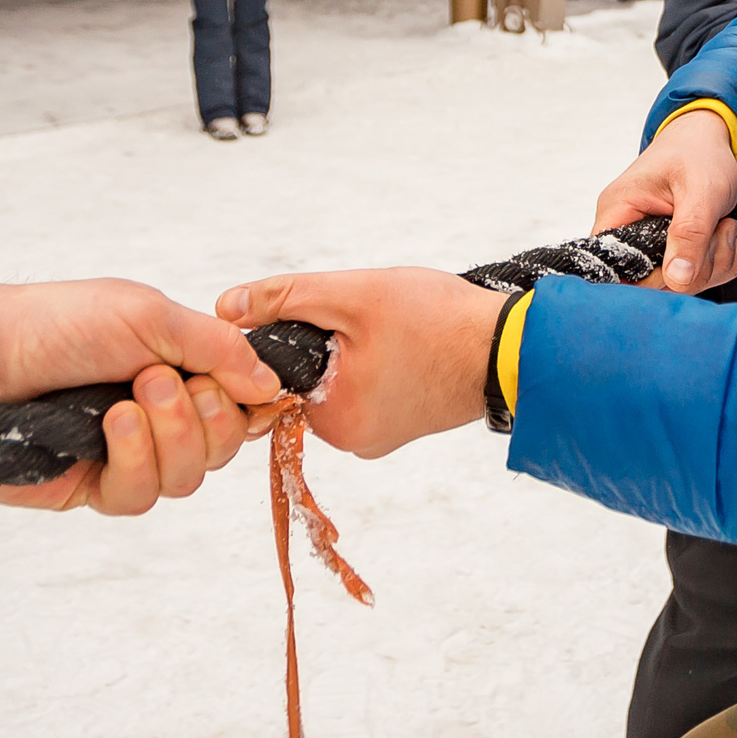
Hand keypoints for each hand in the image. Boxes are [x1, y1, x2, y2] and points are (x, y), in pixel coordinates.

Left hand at [0, 278, 284, 515]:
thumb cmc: (58, 323)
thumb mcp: (150, 315)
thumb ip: (218, 350)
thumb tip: (272, 386)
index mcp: (179, 370)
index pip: (240, 404)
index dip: (246, 403)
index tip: (236, 385)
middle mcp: (159, 417)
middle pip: (221, 448)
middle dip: (203, 417)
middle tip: (157, 381)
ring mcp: (127, 455)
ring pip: (187, 478)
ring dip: (168, 437)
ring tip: (127, 401)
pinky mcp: (92, 488)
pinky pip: (140, 496)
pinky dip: (134, 459)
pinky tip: (109, 428)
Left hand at [218, 269, 506, 458]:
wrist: (512, 347)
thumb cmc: (438, 320)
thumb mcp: (351, 295)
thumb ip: (283, 298)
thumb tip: (224, 308)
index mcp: (333, 420)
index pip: (276, 376)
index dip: (290, 334)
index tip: (329, 315)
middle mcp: (352, 442)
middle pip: (305, 379)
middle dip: (324, 340)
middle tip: (366, 317)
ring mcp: (378, 437)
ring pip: (335, 380)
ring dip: (349, 350)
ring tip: (390, 327)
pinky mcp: (401, 425)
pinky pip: (365, 388)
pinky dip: (373, 362)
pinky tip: (401, 342)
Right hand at [591, 108, 736, 293]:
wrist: (711, 138)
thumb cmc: (698, 152)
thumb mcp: (700, 190)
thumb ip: (689, 234)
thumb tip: (677, 279)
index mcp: (619, 212)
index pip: (615, 265)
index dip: (651, 277)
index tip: (686, 261)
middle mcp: (628, 230)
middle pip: (654, 282)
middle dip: (698, 266)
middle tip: (720, 230)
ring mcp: (652, 243)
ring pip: (680, 281)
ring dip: (716, 261)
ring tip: (726, 225)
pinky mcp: (673, 249)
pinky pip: (696, 274)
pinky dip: (721, 260)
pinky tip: (730, 234)